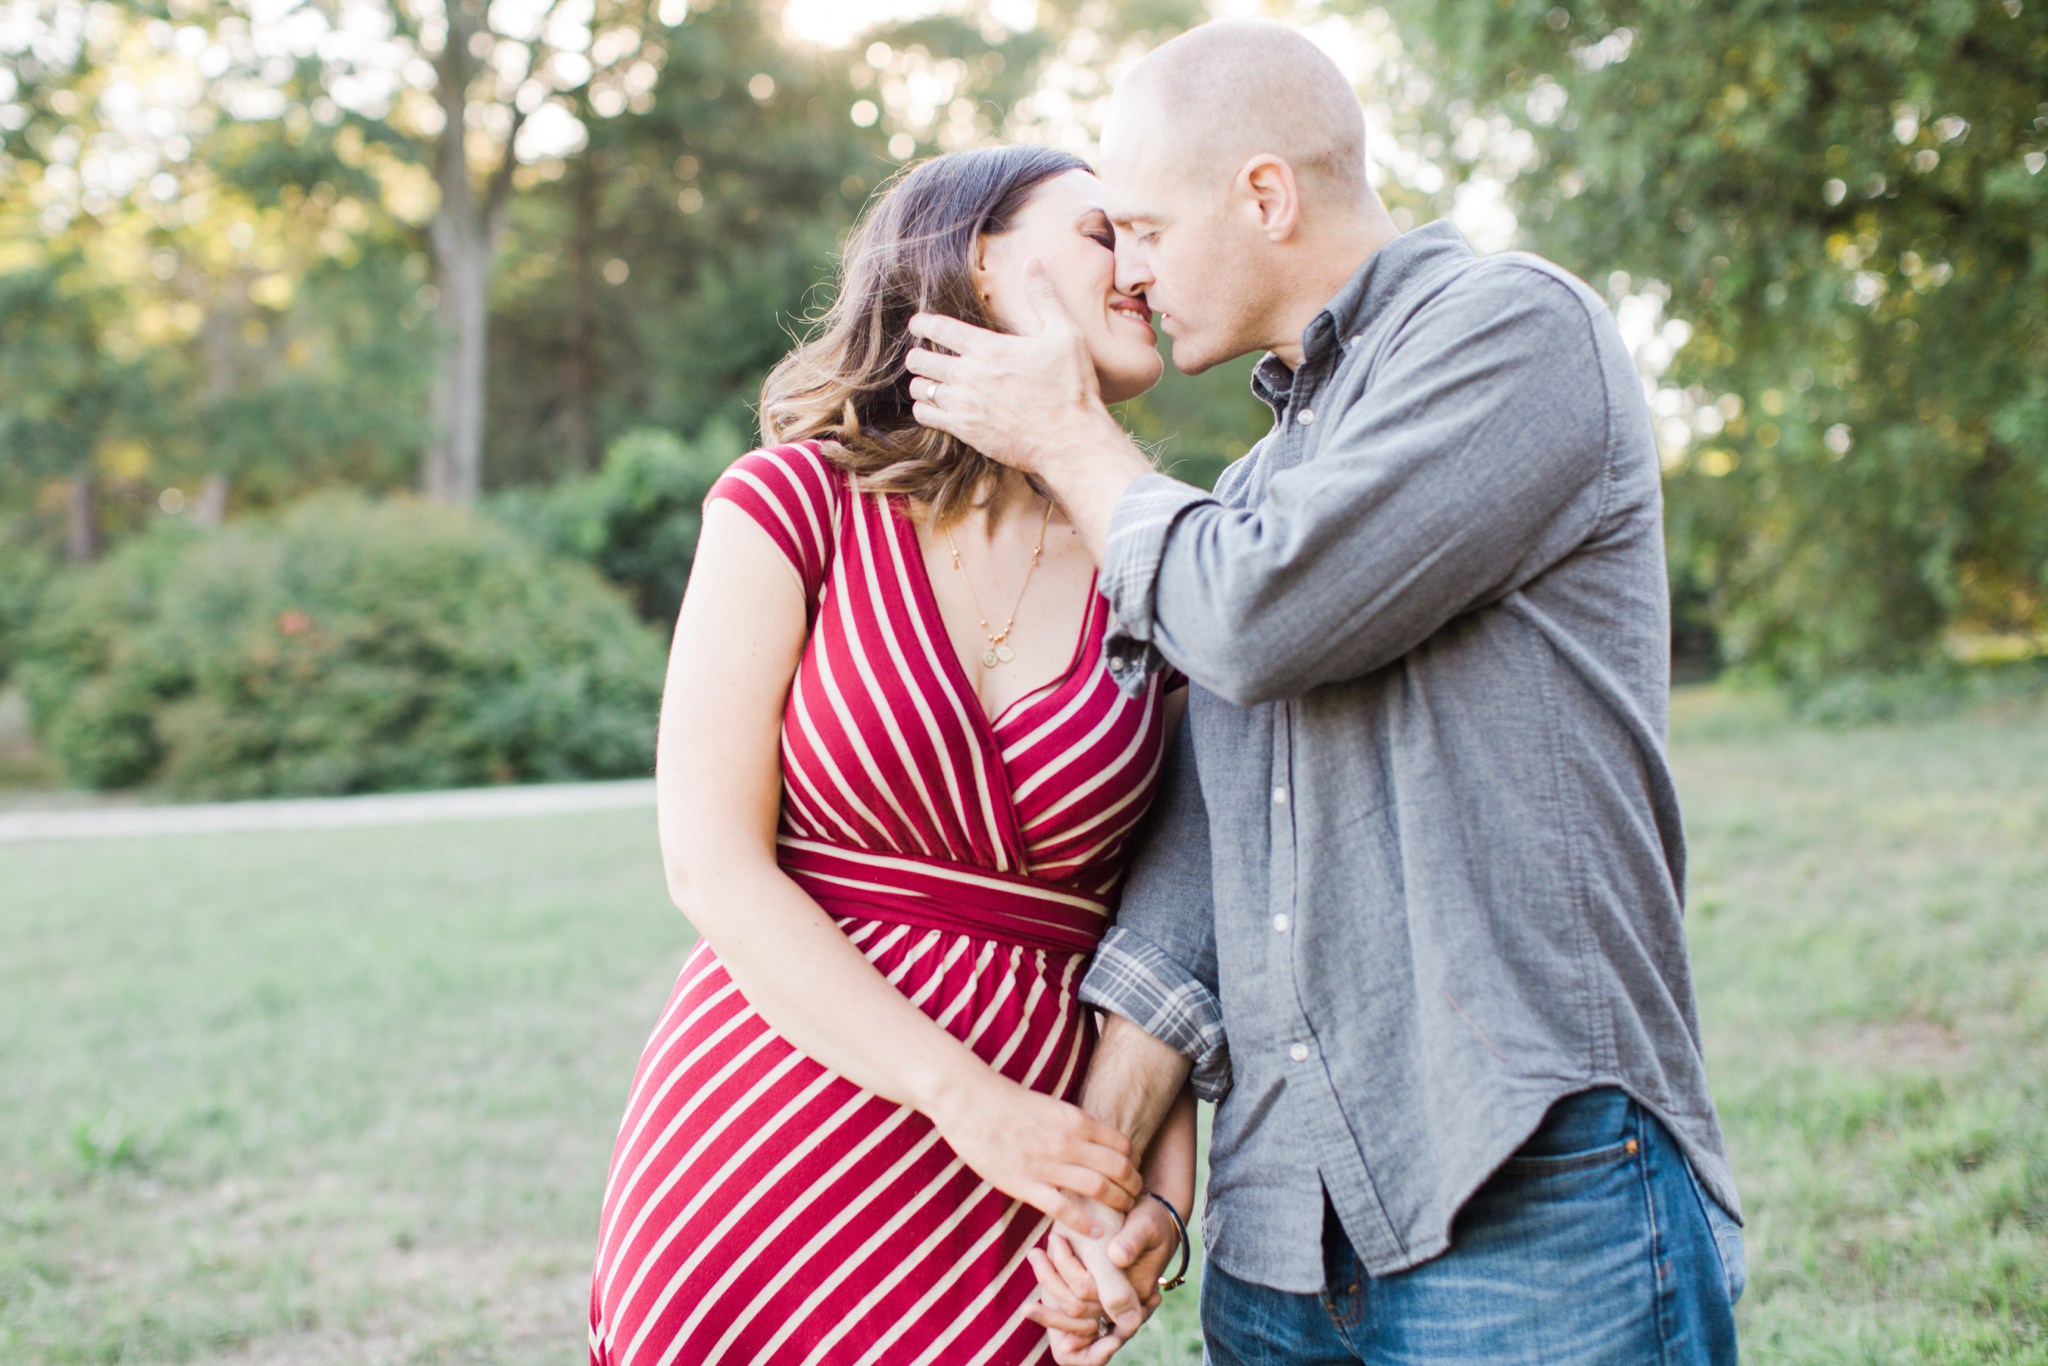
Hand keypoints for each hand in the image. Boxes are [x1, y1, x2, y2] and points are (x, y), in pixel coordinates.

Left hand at [904, 260, 1124, 474]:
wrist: (1070, 440)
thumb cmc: (1071, 387)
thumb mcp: (1065, 334)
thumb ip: (1044, 297)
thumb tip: (1032, 262)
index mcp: (988, 348)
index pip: (939, 328)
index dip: (922, 323)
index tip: (917, 323)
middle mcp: (969, 375)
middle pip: (920, 359)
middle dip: (918, 354)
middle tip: (923, 354)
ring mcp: (964, 405)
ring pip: (920, 389)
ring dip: (921, 382)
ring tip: (929, 380)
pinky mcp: (965, 431)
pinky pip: (927, 416)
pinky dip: (925, 409)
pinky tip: (934, 406)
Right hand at [928, 1071, 1142, 1239]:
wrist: (970, 1101)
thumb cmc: (1009, 1102)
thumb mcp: (1052, 1105)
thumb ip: (1074, 1125)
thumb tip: (1095, 1142)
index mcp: (1076, 1120)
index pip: (1122, 1145)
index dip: (1134, 1161)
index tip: (1133, 1171)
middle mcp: (1068, 1142)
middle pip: (1118, 1169)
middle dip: (1133, 1185)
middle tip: (1135, 1195)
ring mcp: (1047, 1164)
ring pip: (1098, 1189)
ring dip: (1117, 1203)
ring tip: (1122, 1212)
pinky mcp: (1025, 1184)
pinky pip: (1063, 1209)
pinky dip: (1084, 1224)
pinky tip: (1095, 1231)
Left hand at [1027, 1192, 1181, 1356]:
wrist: (1154, 1216)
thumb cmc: (1152, 1217)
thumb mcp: (1146, 1225)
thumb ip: (1132, 1242)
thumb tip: (1117, 1257)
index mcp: (1135, 1293)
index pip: (1091, 1299)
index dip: (1064, 1291)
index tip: (1037, 1285)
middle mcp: (1121, 1303)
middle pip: (1077, 1309)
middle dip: (1051, 1284)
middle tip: (1034, 1252)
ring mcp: (1109, 1298)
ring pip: (1072, 1307)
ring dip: (1049, 1283)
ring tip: (1035, 1253)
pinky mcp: (1099, 1288)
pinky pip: (1072, 1299)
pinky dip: (1053, 1286)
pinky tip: (1037, 1266)